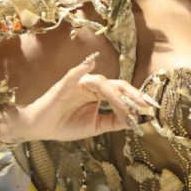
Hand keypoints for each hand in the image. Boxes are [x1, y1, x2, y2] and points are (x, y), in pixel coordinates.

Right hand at [0, 53, 157, 143]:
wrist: (40, 128)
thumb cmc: (64, 125)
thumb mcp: (94, 127)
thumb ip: (113, 122)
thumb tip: (135, 119)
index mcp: (99, 95)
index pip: (121, 93)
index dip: (136, 99)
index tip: (150, 108)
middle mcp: (91, 86)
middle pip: (116, 84)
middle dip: (132, 94)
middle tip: (145, 103)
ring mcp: (78, 83)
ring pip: (101, 82)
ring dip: (115, 94)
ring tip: (125, 106)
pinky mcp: (64, 84)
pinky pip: (74, 73)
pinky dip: (82, 67)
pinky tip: (91, 62)